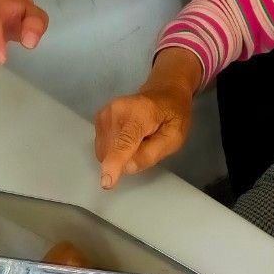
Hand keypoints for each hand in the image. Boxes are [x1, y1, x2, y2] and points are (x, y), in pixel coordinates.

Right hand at [93, 75, 193, 189]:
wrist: (164, 91)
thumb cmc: (173, 114)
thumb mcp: (175, 137)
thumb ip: (152, 154)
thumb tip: (127, 167)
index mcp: (140, 113)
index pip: (124, 142)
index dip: (114, 163)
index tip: (106, 183)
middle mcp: (116, 111)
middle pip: (113, 151)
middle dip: (127, 158)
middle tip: (146, 144)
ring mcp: (105, 113)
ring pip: (105, 151)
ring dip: (120, 154)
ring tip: (138, 139)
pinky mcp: (99, 118)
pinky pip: (102, 146)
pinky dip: (114, 148)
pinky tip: (128, 137)